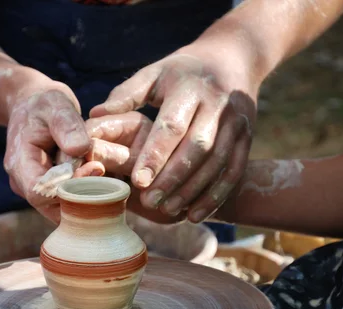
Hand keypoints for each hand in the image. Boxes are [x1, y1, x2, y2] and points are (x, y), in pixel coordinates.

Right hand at [4, 79, 91, 222]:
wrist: (31, 105)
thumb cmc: (43, 103)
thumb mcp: (55, 103)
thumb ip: (67, 124)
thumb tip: (80, 149)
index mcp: (19, 163)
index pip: (41, 192)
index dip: (69, 188)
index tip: (96, 167)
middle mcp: (22, 183)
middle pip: (52, 205)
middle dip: (81, 194)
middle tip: (106, 170)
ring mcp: (34, 189)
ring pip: (61, 207)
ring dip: (84, 194)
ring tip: (103, 171)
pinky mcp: (47, 190)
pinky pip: (65, 201)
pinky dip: (83, 192)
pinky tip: (98, 175)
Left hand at [90, 49, 257, 223]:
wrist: (234, 59)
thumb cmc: (182, 72)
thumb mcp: (155, 74)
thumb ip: (126, 95)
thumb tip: (95, 115)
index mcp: (189, 88)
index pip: (172, 126)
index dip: (155, 155)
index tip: (138, 181)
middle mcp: (218, 104)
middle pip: (197, 147)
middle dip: (173, 178)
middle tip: (149, 203)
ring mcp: (236, 122)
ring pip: (217, 163)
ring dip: (193, 190)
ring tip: (168, 211)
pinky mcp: (247, 137)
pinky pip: (234, 171)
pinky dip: (216, 196)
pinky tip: (195, 214)